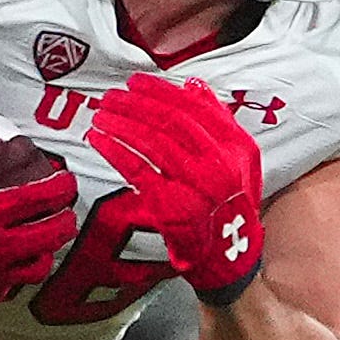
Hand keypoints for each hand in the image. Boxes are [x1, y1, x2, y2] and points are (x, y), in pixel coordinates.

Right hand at [0, 106, 76, 311]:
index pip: (38, 198)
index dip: (59, 188)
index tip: (67, 181)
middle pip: (51, 234)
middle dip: (64, 219)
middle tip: (66, 209)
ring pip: (39, 265)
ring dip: (48, 250)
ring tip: (47, 238)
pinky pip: (14, 286)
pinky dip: (23, 274)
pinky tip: (17, 263)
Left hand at [88, 74, 265, 302]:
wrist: (231, 257)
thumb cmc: (231, 205)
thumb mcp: (241, 162)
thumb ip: (220, 122)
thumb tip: (194, 85)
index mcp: (238, 148)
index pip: (196, 108)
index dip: (162, 91)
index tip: (136, 83)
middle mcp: (220, 164)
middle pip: (171, 121)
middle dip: (136, 104)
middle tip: (111, 96)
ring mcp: (196, 186)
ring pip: (151, 141)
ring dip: (121, 123)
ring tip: (100, 114)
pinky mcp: (171, 205)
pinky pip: (136, 169)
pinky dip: (114, 150)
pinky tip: (98, 138)